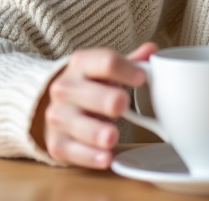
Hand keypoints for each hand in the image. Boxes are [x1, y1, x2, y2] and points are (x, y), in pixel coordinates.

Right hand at [35, 42, 158, 168]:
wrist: (56, 105)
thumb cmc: (91, 86)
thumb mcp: (107, 70)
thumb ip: (131, 62)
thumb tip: (152, 50)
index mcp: (81, 64)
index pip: (105, 61)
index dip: (126, 70)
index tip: (142, 79)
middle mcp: (65, 88)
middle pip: (89, 93)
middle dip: (106, 99)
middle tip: (123, 104)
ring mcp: (58, 116)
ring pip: (77, 124)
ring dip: (95, 132)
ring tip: (113, 137)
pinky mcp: (57, 143)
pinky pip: (71, 150)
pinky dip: (89, 156)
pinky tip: (105, 158)